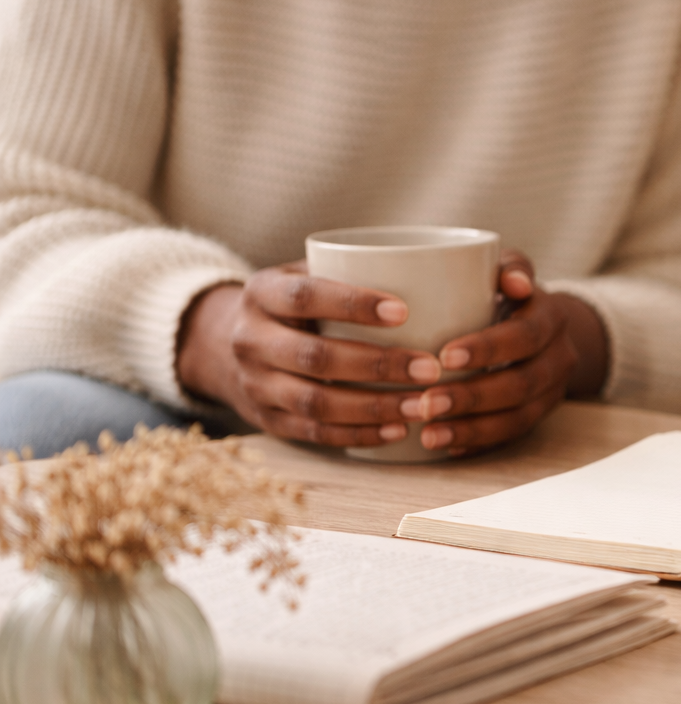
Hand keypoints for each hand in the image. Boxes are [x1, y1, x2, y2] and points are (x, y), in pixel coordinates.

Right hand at [176, 261, 442, 446]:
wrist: (226, 345)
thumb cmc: (293, 302)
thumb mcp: (304, 273)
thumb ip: (347, 269)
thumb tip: (425, 269)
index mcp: (261, 293)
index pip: (304, 296)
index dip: (353, 304)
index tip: (404, 311)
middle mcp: (250, 339)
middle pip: (315, 357)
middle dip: (378, 365)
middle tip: (430, 367)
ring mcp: (255, 384)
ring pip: (316, 402)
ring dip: (374, 407)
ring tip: (422, 405)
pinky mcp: (267, 420)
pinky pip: (315, 432)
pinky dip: (358, 435)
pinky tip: (397, 431)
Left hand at [402, 251, 605, 455]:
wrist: (541, 327)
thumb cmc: (507, 293)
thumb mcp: (510, 269)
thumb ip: (510, 265)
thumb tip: (514, 281)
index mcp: (552, 318)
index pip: (526, 336)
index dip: (489, 348)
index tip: (444, 355)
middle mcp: (560, 358)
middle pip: (522, 384)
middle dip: (473, 397)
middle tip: (426, 403)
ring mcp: (553, 392)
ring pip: (519, 418)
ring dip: (472, 429)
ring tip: (429, 434)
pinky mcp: (539, 417)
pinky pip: (512, 437)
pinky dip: (479, 443)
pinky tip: (446, 446)